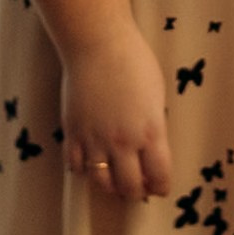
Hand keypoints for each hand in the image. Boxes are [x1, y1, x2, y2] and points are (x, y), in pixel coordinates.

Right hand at [62, 26, 172, 201]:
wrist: (98, 42)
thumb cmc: (133, 60)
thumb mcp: (157, 95)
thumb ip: (154, 124)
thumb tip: (151, 146)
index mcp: (151, 131)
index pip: (159, 177)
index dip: (160, 186)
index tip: (159, 187)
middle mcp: (123, 141)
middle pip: (130, 187)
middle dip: (136, 192)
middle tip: (137, 188)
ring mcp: (95, 139)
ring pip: (102, 182)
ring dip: (110, 186)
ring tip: (114, 180)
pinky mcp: (73, 132)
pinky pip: (75, 165)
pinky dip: (83, 169)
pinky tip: (90, 162)